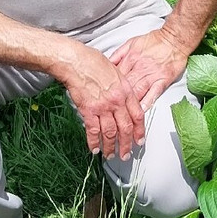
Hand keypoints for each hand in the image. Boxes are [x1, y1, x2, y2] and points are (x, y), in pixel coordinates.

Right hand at [60, 44, 145, 160]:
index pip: (137, 115)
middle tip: (126, 154)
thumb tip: (125, 100)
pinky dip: (94, 142)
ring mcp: (103, 107)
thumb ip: (122, 88)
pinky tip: (95, 149)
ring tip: (111, 155)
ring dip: (111, 147)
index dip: (139, 131)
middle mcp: (117, 101)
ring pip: (111, 133)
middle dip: (126, 144)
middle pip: (125, 128)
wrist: (77, 62)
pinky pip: (93, 131)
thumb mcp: (116, 72)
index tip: (139, 140)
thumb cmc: (94, 62)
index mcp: (126, 91)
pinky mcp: (88, 110)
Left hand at [109, 28, 189, 111]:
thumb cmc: (154, 41)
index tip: (103, 96)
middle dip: (115, 100)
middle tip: (109, 111)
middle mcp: (139, 68)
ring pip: (136, 92)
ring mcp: (151, 75)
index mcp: (130, 59)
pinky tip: (141, 110)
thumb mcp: (131, 42)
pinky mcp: (163, 80)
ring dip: (129, 104)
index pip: (115, 76)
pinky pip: (153, 93)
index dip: (108, 87)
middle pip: (124, 87)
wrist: (174, 38)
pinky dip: (146, 102)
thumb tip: (106, 64)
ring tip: (122, 115)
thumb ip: (118, 54)